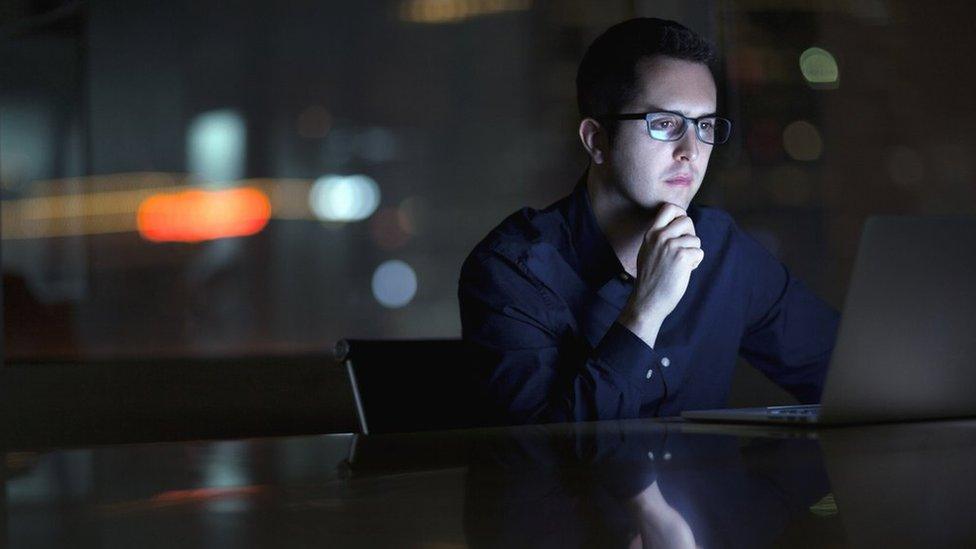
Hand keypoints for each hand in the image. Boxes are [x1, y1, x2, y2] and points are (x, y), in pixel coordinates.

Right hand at [618, 203, 703, 347]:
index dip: (680, 214)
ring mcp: (671, 246)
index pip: (669, 208)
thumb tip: (678, 225)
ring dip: (693, 252)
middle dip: (691, 234)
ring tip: (681, 265)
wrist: (648, 300)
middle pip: (687, 220)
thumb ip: (659, 237)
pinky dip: (695, 262)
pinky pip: (699, 252)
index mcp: (651, 233)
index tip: (681, 226)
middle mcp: (660, 236)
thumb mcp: (647, 251)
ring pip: (695, 240)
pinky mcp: (682, 257)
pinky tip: (684, 271)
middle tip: (685, 248)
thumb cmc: (650, 278)